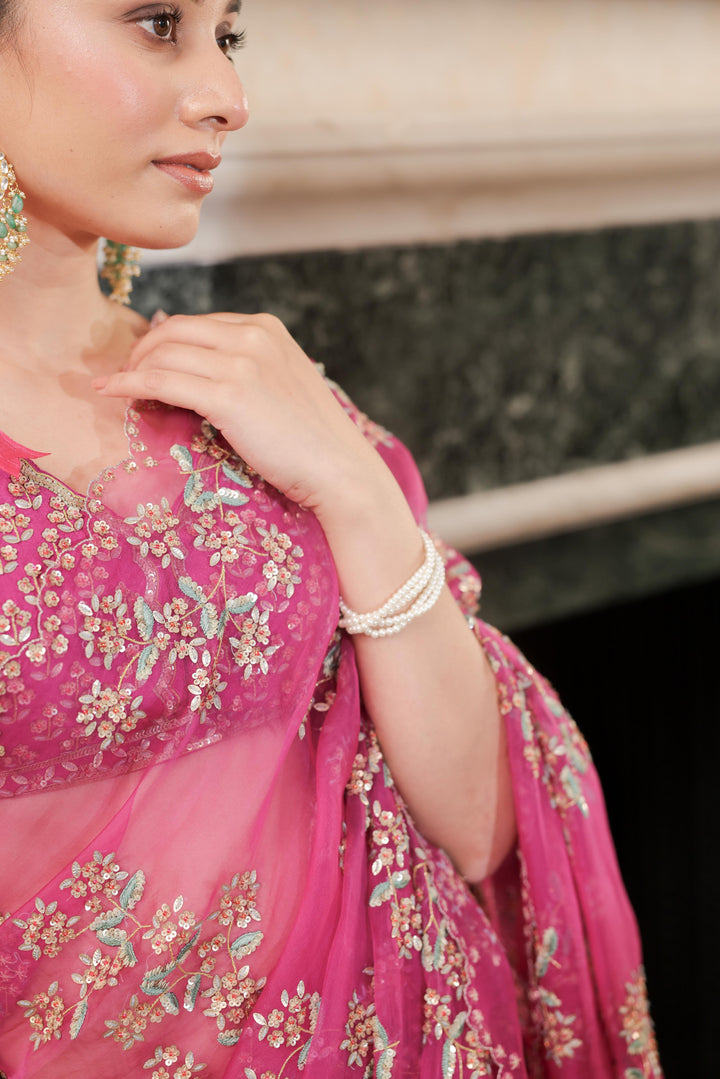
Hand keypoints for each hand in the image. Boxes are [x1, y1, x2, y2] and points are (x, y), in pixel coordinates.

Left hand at [94, 312, 390, 520]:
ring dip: (131, 371)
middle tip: (124, 378)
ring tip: (117, 390)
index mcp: (266, 328)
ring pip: (162, 354)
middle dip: (140, 352)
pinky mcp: (229, 395)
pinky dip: (129, 385)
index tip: (144, 364)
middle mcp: (253, 335)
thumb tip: (195, 368)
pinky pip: (160, 381)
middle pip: (172, 331)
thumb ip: (246, 368)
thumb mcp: (281, 386)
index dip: (162, 342)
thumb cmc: (312, 441)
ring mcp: (242, 363)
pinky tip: (112, 393)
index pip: (196, 323)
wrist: (340, 471)